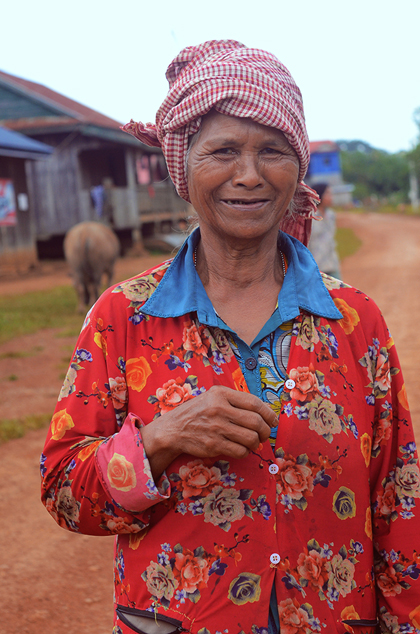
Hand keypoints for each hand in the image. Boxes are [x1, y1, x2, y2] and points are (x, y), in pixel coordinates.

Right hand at [140, 385, 276, 478]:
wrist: (173, 429)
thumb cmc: (197, 412)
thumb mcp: (213, 397)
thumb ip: (235, 401)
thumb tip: (263, 414)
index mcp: (221, 394)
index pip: (254, 403)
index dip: (269, 413)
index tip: (273, 421)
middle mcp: (219, 409)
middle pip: (256, 422)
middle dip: (266, 431)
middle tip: (265, 434)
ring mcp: (216, 427)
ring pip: (251, 438)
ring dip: (257, 443)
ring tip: (254, 442)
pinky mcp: (213, 444)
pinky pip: (240, 451)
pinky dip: (246, 452)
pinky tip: (242, 449)